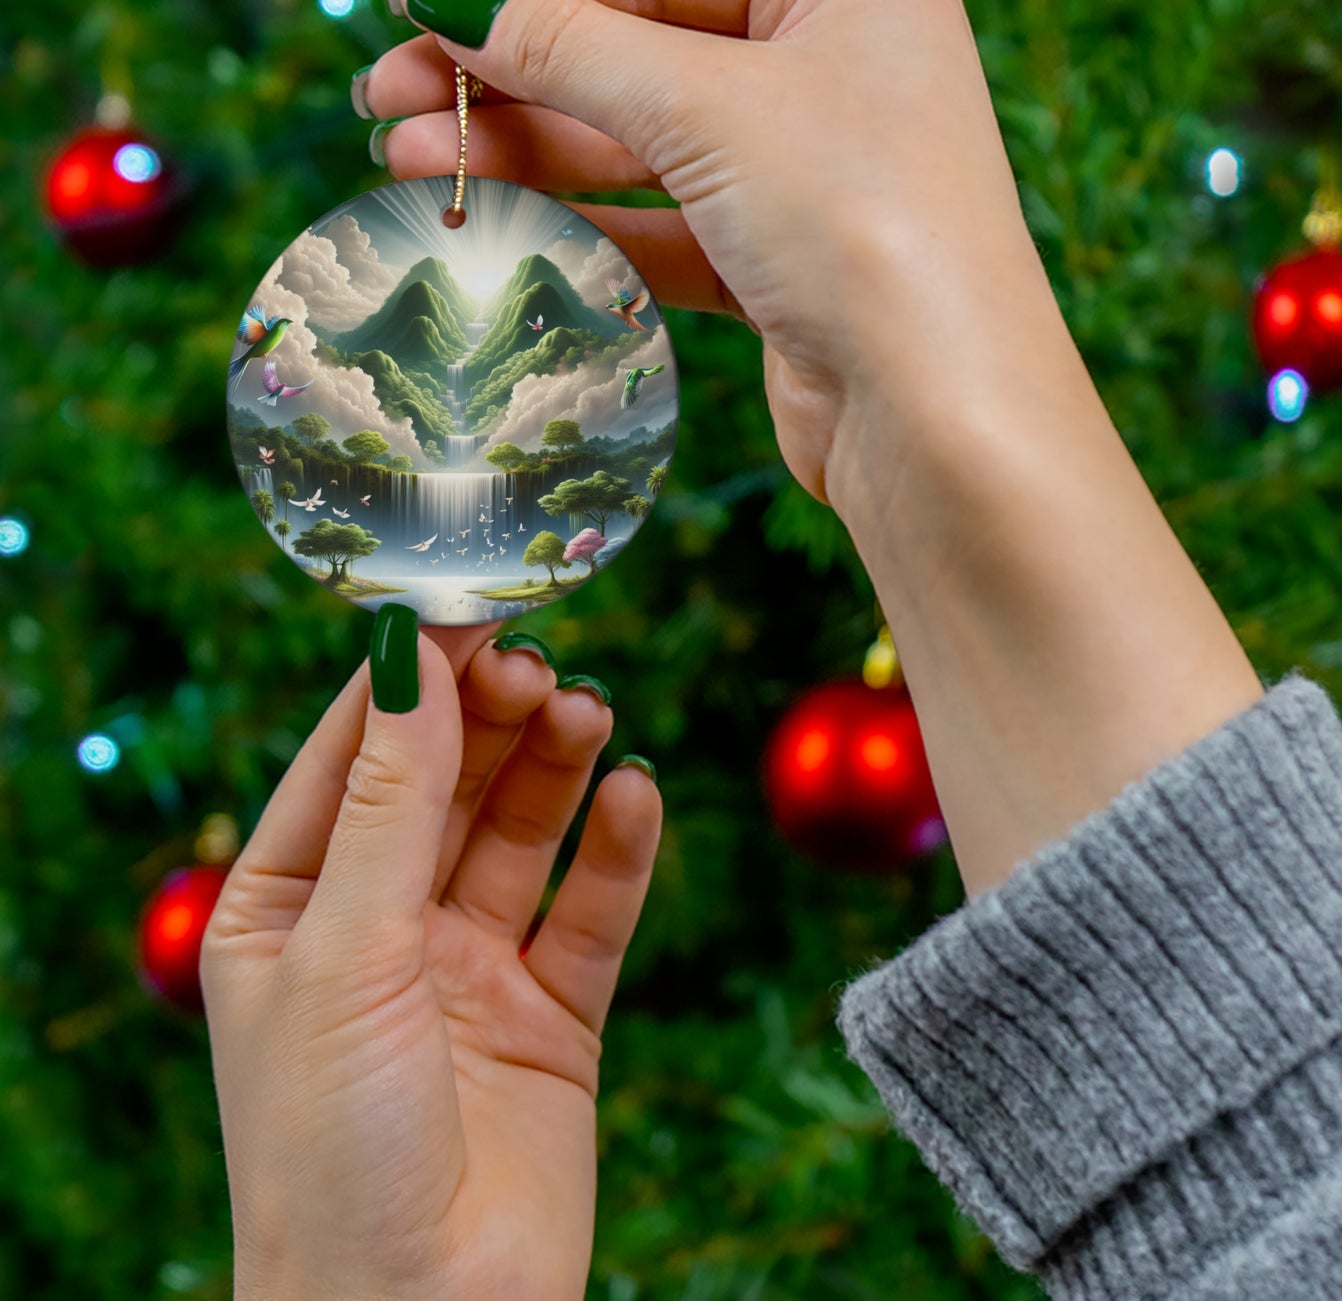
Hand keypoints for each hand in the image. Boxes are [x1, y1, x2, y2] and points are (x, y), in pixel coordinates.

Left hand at [202, 619, 661, 1300]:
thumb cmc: (330, 1150)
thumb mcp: (344, 952)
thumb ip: (390, 803)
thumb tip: (409, 657)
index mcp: (289, 910)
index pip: (352, 759)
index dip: (410, 682)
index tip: (468, 608)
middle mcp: (380, 930)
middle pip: (447, 785)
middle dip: (491, 720)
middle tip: (541, 664)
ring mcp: (469, 970)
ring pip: (522, 834)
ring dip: (556, 767)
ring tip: (590, 714)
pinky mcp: (552, 1015)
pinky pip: (591, 911)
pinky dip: (618, 850)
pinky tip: (635, 795)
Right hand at [361, 0, 1054, 512]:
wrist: (938, 417)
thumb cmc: (859, 223)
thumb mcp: (707, 107)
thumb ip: (571, 49)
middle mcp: (834, 65)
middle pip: (637, 51)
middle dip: (509, 75)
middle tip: (384, 97)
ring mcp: (809, 170)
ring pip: (641, 144)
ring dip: (526, 151)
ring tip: (406, 160)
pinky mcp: (783, 264)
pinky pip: (663, 225)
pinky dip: (582, 223)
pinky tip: (492, 219)